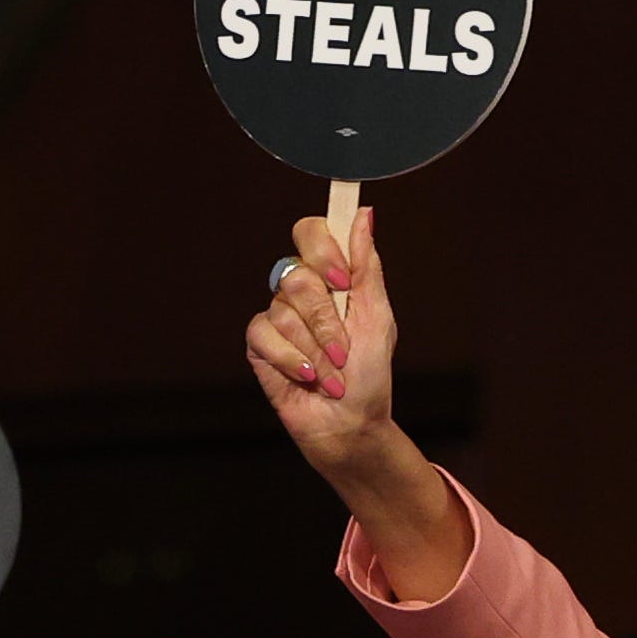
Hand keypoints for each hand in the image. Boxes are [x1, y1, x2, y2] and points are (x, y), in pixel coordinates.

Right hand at [244, 206, 399, 478]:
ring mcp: (277, 316)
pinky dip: (293, 360)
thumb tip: (364, 214)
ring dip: (316, 350)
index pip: (311, 232)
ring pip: (283, 310)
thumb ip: (367, 266)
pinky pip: (265, 335)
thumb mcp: (377, 317)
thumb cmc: (369, 375)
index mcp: (330, 277)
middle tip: (344, 349)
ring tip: (333, 374)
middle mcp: (300, 291)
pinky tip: (308, 377)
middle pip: (298, 276)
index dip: (323, 250)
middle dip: (326, 320)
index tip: (343, 281)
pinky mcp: (258, 343)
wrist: (351, 423)